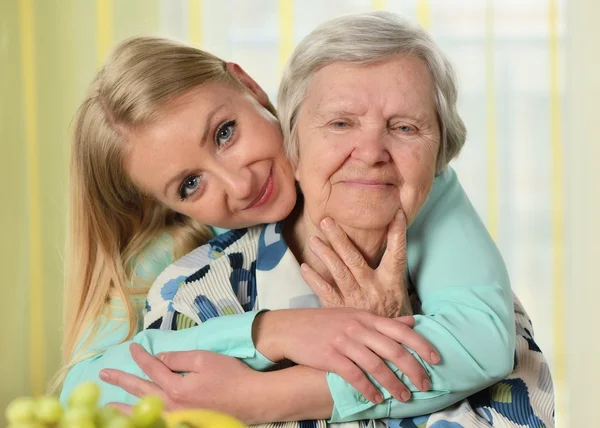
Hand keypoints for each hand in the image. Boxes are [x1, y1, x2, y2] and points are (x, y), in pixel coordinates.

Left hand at [100, 344, 259, 422]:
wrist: (251, 400)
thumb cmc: (230, 376)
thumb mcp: (204, 359)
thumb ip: (179, 358)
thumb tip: (161, 358)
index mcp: (175, 386)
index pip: (152, 368)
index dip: (141, 356)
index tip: (132, 347)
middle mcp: (171, 404)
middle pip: (140, 390)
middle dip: (121, 381)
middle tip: (104, 374)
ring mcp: (177, 416)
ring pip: (144, 411)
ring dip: (124, 407)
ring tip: (107, 406)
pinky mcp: (184, 422)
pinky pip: (156, 420)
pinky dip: (142, 418)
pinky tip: (137, 417)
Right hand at [253, 308, 438, 403]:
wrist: (291, 328)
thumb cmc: (325, 323)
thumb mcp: (355, 315)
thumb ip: (383, 322)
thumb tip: (411, 323)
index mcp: (367, 317)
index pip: (401, 330)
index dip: (421, 345)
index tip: (436, 360)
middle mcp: (358, 327)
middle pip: (393, 349)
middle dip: (413, 369)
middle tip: (425, 385)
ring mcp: (344, 341)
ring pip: (376, 365)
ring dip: (393, 384)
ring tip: (404, 396)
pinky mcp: (330, 356)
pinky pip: (354, 375)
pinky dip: (368, 388)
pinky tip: (376, 398)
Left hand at [301, 211, 411, 317]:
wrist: (385, 348)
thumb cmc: (391, 314)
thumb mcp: (400, 293)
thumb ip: (392, 269)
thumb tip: (394, 240)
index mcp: (391, 282)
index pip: (397, 253)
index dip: (397, 233)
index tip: (396, 213)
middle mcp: (374, 288)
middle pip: (354, 258)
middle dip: (339, 238)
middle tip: (325, 221)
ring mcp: (356, 300)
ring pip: (338, 272)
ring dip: (324, 254)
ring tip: (313, 239)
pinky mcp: (341, 311)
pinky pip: (325, 292)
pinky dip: (314, 279)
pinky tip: (304, 267)